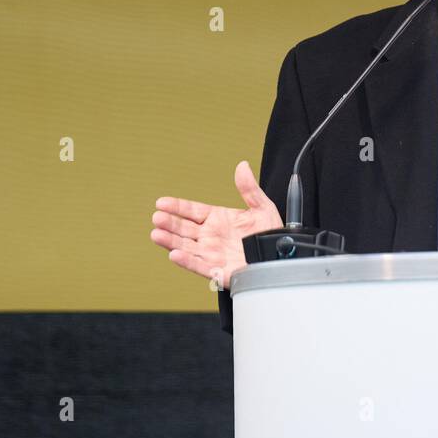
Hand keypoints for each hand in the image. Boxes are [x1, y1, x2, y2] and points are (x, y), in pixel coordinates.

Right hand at [150, 160, 282, 289]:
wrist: (280, 256)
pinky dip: (186, 261)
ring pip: (186, 247)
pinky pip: (199, 266)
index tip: (161, 202)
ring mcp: (212, 254)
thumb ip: (249, 189)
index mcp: (218, 220)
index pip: (192, 211)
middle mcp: (211, 237)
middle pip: (184, 229)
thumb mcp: (262, 208)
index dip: (177, 207)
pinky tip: (174, 254)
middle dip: (169, 223)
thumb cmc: (270, 234)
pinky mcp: (218, 271)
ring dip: (171, 241)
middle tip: (157, 217)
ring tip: (156, 234)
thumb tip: (243, 166)